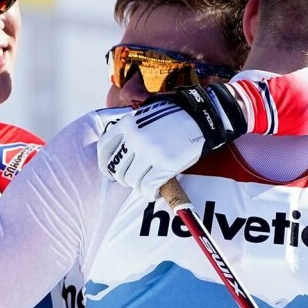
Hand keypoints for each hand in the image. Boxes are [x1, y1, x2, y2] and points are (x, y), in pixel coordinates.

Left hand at [97, 85, 246, 198]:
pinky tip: (156, 191)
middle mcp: (135, 138)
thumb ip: (131, 129)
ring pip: (132, 180)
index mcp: (128, 124)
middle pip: (117, 168)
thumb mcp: (147, 114)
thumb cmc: (176, 116)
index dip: (106, 164)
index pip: (104, 148)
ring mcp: (149, 152)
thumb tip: (120, 150)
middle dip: (124, 177)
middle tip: (134, 180)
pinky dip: (151, 193)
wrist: (203, 116)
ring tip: (148, 184)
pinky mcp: (165, 164)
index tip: (111, 171)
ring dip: (139, 186)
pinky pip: (149, 187)